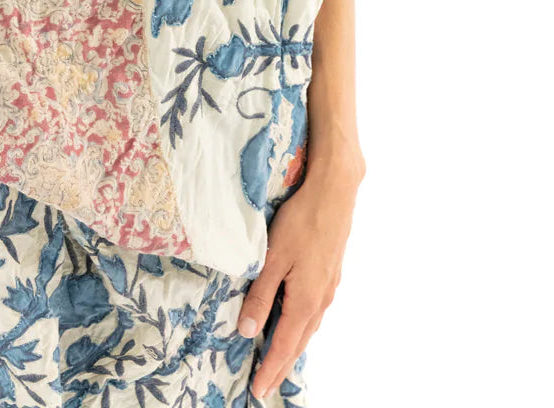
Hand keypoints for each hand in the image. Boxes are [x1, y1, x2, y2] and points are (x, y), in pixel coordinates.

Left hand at [238, 154, 364, 399]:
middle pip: (298, 342)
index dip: (269, 369)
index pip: (283, 346)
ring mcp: (328, 287)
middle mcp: (320, 300)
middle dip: (281, 365)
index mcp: (305, 301)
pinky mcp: (330, 274)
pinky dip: (301, 326)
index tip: (258, 391)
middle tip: (266, 385)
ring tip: (278, 361)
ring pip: (308, 327)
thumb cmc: (301, 222)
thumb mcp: (272, 259)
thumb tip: (246, 331)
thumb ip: (259, 296)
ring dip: (292, 347)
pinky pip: (314, 311)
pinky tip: (295, 322)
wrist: (334, 192)